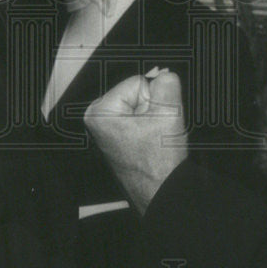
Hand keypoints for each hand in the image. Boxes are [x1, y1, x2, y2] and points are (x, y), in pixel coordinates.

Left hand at [84, 68, 187, 214]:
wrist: (161, 194)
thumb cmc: (159, 164)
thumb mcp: (169, 113)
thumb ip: (167, 83)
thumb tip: (164, 73)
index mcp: (100, 111)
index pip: (139, 81)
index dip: (154, 100)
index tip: (155, 124)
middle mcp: (97, 118)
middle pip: (138, 92)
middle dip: (153, 108)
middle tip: (155, 133)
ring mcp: (106, 127)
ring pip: (142, 104)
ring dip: (153, 118)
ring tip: (153, 140)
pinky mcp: (118, 135)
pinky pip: (140, 117)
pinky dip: (151, 126)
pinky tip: (151, 144)